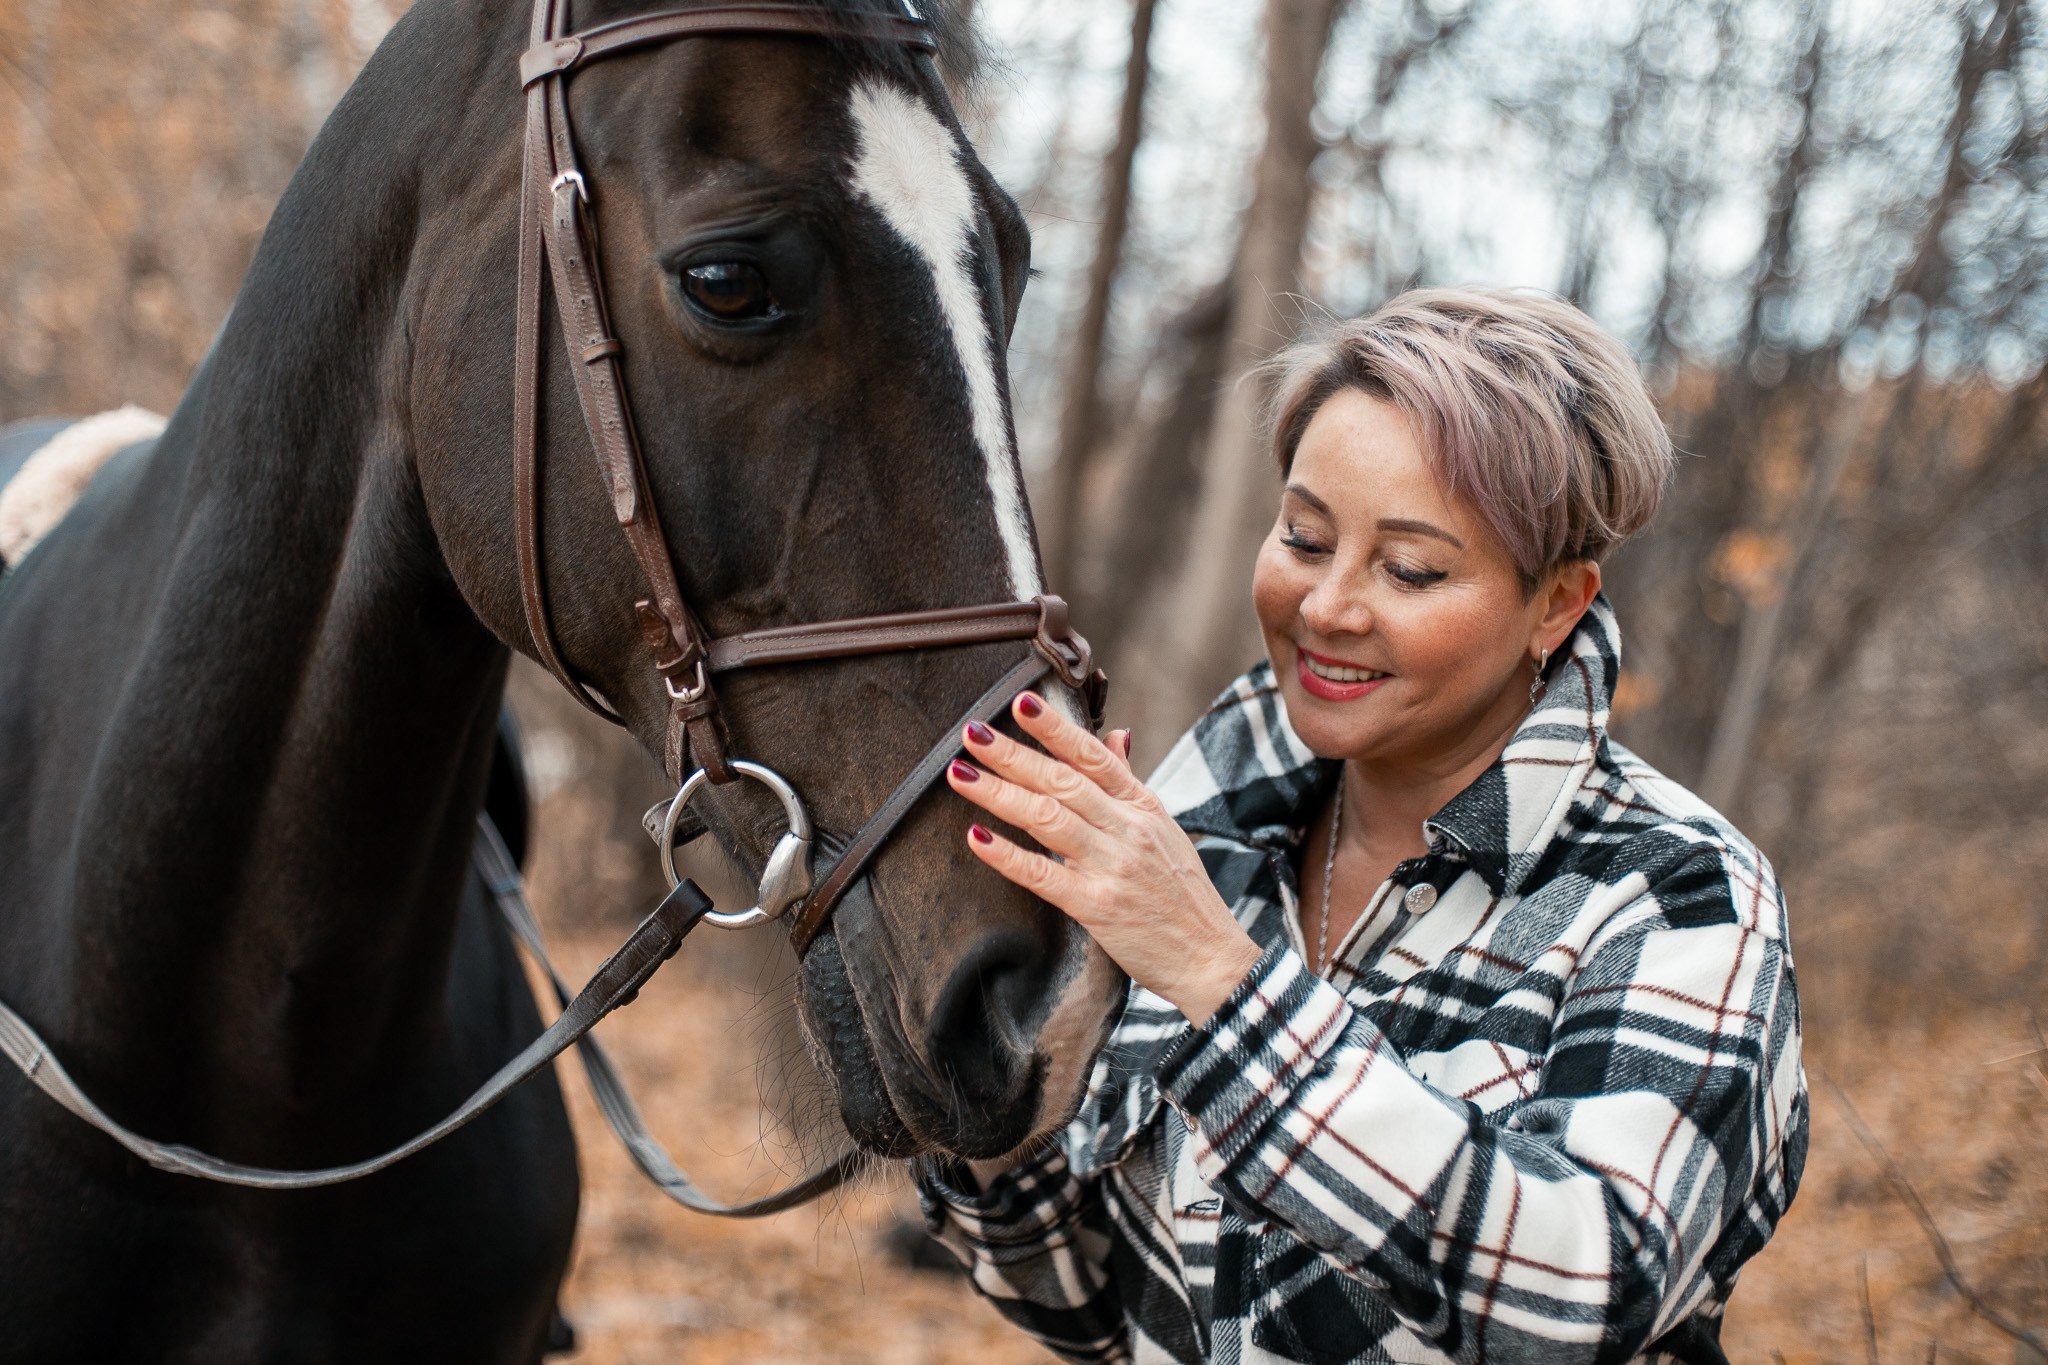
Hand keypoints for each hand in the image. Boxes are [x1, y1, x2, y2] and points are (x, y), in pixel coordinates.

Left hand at [944, 692, 1263, 1026]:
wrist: (1210, 956)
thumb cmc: (1183, 894)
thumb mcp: (1163, 828)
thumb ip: (1129, 783)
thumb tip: (1114, 736)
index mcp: (1142, 806)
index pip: (1093, 756)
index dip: (1055, 728)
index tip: (1020, 703)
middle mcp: (1127, 829)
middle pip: (1061, 781)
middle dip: (1012, 754)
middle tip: (971, 733)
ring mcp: (1112, 866)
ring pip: (1047, 819)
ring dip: (998, 794)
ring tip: (960, 775)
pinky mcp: (1096, 906)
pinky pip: (1042, 874)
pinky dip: (1007, 855)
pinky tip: (977, 837)